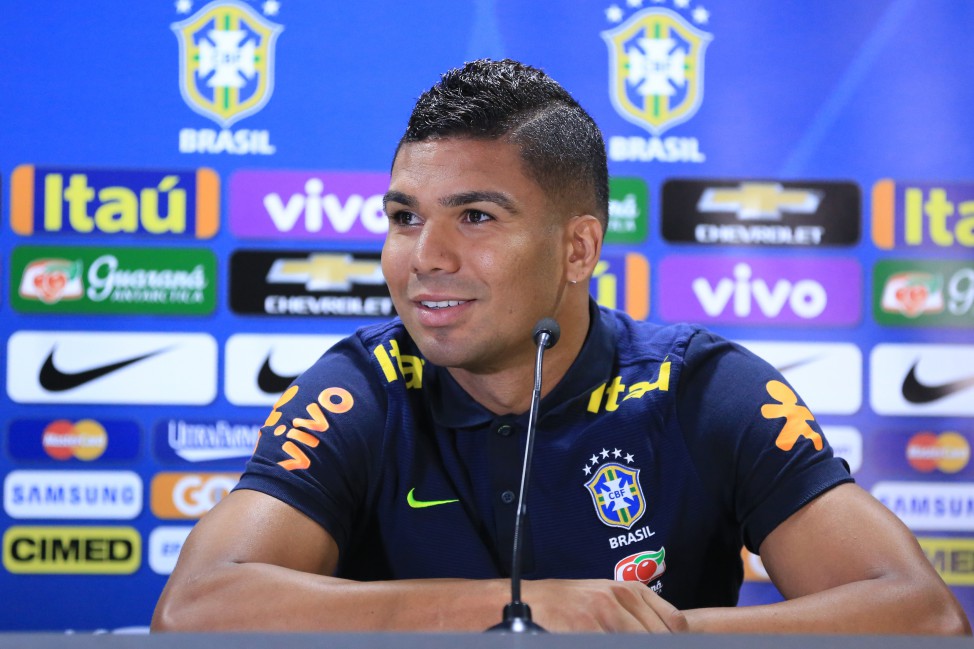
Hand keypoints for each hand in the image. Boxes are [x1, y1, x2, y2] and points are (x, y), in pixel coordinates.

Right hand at [522, 579, 687, 632]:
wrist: (534, 601)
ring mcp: (604, 614)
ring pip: (640, 641)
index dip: (677, 640)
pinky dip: (614, 646)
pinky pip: (615, 644)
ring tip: (615, 642)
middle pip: (659, 637)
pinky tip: (605, 644)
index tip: (676, 646)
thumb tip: (668, 636)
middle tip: (649, 646)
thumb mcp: (609, 598)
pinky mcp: (586, 629)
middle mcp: (621, 598)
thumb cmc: (571, 603)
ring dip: (638, 646)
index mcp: (631, 590)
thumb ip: (637, 613)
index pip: (674, 622)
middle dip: (657, 646)